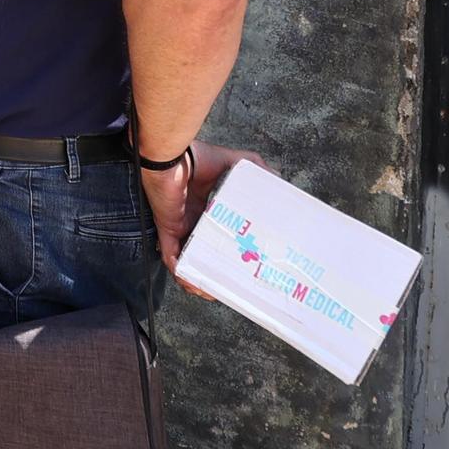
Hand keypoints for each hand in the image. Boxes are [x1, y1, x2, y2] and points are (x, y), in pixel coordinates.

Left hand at [140, 141, 268, 297]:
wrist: (172, 157)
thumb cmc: (198, 158)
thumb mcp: (235, 162)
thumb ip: (257, 168)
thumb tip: (279, 178)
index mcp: (205, 209)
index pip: (215, 235)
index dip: (227, 251)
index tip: (245, 263)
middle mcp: (191, 221)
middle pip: (202, 253)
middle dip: (214, 270)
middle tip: (232, 284)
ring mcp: (179, 227)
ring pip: (186, 261)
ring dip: (198, 278)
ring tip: (214, 292)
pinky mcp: (168, 231)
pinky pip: (173, 259)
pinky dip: (183, 273)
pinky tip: (196, 284)